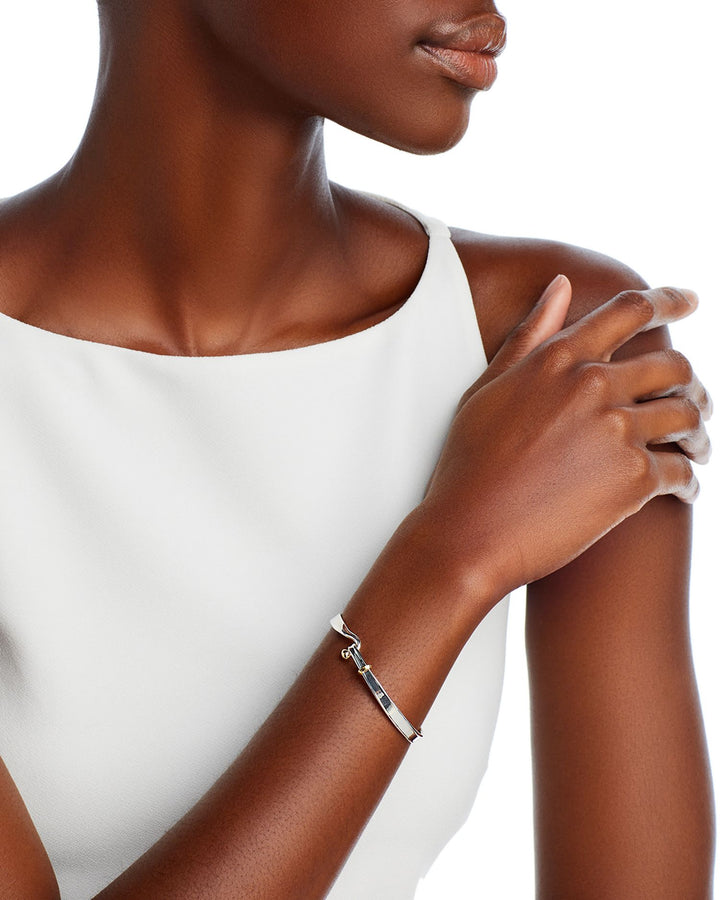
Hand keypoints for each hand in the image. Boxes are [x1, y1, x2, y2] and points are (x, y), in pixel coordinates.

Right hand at [419, 276, 712, 602]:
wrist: (469, 532)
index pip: (630, 310)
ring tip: (694, 448)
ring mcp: (618, 431)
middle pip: (674, 365)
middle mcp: (594, 386)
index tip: (689, 299)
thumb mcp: (488, 388)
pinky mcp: (633, 480)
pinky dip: (689, 481)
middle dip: (690, 384)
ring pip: (688, 416)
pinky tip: (683, 491)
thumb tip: (561, 285)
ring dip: (697, 433)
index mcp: (559, 359)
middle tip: (692, 402)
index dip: (668, 299)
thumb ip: (530, 336)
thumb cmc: (470, 463)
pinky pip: (684, 471)